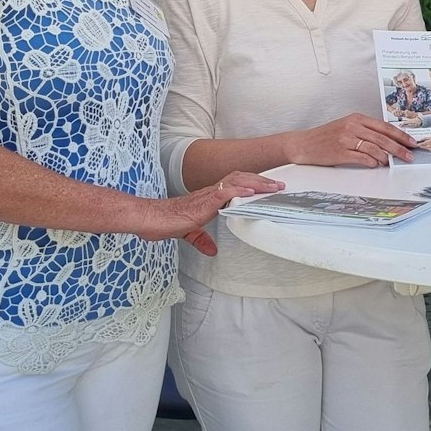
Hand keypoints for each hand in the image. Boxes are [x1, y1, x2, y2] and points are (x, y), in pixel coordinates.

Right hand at [136, 171, 283, 253]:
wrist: (150, 218)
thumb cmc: (165, 221)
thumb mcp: (189, 233)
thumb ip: (201, 240)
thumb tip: (212, 251)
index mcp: (209, 198)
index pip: (235, 184)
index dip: (252, 184)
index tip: (268, 188)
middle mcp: (210, 193)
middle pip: (240, 179)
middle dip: (261, 181)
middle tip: (279, 186)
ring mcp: (207, 196)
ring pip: (235, 182)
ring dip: (256, 184)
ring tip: (272, 187)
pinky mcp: (202, 202)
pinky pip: (223, 192)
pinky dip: (238, 191)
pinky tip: (250, 193)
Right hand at [287, 112, 417, 167]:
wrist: (303, 143)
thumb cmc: (325, 137)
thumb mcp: (346, 127)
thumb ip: (365, 131)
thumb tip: (388, 142)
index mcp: (356, 118)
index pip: (384, 126)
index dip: (400, 135)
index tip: (412, 142)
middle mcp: (352, 126)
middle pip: (382, 138)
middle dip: (399, 148)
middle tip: (409, 156)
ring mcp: (346, 139)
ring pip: (374, 148)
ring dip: (386, 157)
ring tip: (391, 163)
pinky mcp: (340, 152)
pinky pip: (362, 158)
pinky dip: (372, 162)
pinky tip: (376, 164)